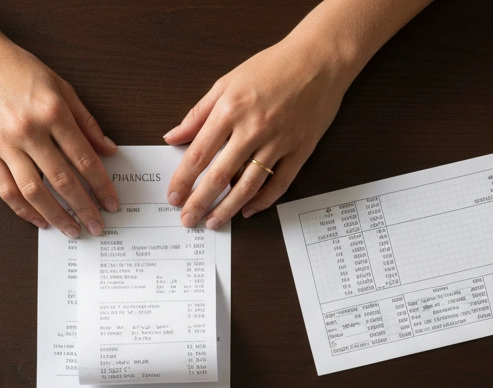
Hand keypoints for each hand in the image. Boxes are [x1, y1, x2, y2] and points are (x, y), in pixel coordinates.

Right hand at [0, 29, 118, 236]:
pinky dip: (25, 210)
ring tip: (71, 230)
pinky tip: (40, 220)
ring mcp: (4, 143)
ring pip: (34, 191)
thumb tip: (108, 150)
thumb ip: (86, 121)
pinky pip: (6, 190)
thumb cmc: (16, 69)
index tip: (111, 204)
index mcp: (52, 112)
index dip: (101, 186)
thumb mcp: (60, 86)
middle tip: (97, 226)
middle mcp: (29, 130)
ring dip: (56, 216)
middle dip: (84, 208)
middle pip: (62, 180)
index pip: (84, 159)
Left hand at [163, 35, 352, 227]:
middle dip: (200, 201)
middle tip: (188, 219)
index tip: (173, 197)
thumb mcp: (227, 82)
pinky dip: (263, 201)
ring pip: (249, 185)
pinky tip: (248, 210)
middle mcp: (253, 128)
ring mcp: (278, 141)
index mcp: (230, 109)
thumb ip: (199, 114)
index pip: (199, 153)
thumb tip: (173, 136)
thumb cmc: (273, 67)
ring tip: (214, 222)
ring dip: (229, 208)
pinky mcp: (300, 151)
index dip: (183, 179)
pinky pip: (279, 184)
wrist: (319, 59)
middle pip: (220, 174)